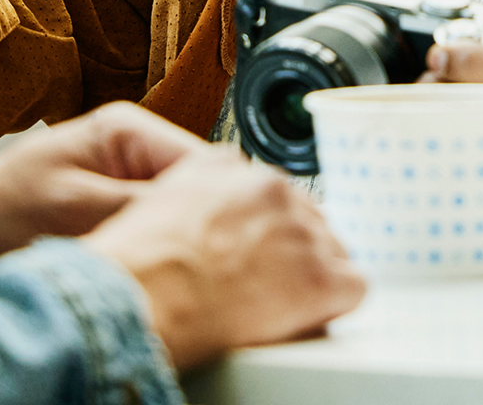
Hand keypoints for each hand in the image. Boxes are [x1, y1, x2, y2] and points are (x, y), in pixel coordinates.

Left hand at [0, 102, 206, 292]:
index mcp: (128, 129)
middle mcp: (133, 151)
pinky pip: (156, 236)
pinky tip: (145, 277)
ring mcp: (124, 184)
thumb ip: (144, 204)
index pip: (206, 163)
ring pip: (181, 217)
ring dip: (175, 245)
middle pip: (200, 189)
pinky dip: (155, 258)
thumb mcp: (75, 208)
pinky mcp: (113, 217)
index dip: (220, 205)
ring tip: (164, 273)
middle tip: (198, 267)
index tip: (226, 244)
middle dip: (200, 226)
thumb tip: (207, 210)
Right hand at [82, 149, 363, 369]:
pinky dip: (332, 305)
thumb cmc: (131, 269)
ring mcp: (299, 232)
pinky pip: (351, 286)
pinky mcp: (319, 277)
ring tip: (274, 303)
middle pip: (303, 218)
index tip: (250, 250)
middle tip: (262, 283)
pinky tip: (303, 315)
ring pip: (330, 250)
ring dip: (309, 276)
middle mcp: (271, 189)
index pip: (266, 192)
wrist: (138, 299)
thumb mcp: (151, 204)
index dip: (260, 229)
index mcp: (227, 167)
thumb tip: (203, 214)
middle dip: (289, 251)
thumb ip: (191, 195)